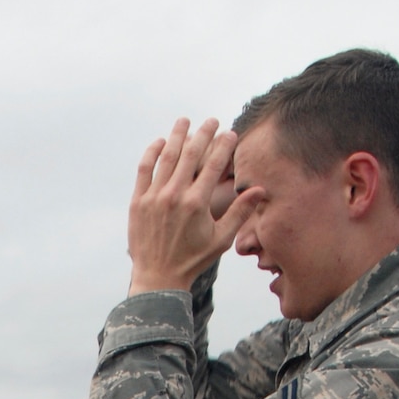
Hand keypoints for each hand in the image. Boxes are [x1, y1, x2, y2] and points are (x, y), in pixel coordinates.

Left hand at [127, 119, 262, 294]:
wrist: (158, 277)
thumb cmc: (193, 259)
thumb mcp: (221, 239)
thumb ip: (239, 212)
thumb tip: (259, 189)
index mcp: (197, 204)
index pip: (213, 164)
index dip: (223, 145)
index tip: (230, 133)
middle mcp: (174, 196)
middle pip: (191, 154)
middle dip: (203, 133)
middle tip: (211, 121)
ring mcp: (154, 197)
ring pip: (167, 157)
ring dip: (177, 135)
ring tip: (185, 121)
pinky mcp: (138, 202)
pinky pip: (144, 169)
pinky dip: (152, 153)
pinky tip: (161, 142)